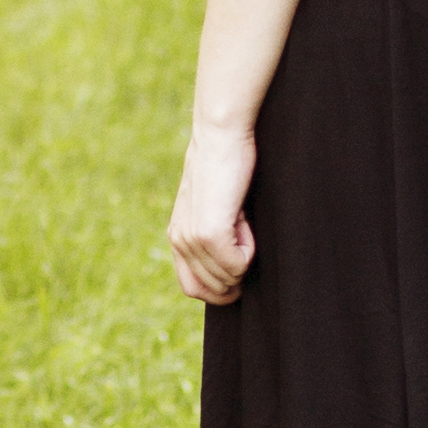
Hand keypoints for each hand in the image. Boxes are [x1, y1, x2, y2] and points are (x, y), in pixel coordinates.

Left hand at [168, 119, 254, 302]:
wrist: (220, 136)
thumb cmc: (225, 165)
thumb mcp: (212, 205)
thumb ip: (211, 233)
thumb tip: (231, 270)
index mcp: (177, 236)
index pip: (192, 287)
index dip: (219, 291)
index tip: (239, 274)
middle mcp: (180, 241)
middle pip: (212, 289)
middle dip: (236, 274)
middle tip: (244, 237)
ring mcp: (192, 239)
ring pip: (228, 278)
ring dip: (244, 256)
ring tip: (242, 220)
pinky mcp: (210, 234)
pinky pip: (238, 264)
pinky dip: (249, 248)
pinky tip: (244, 219)